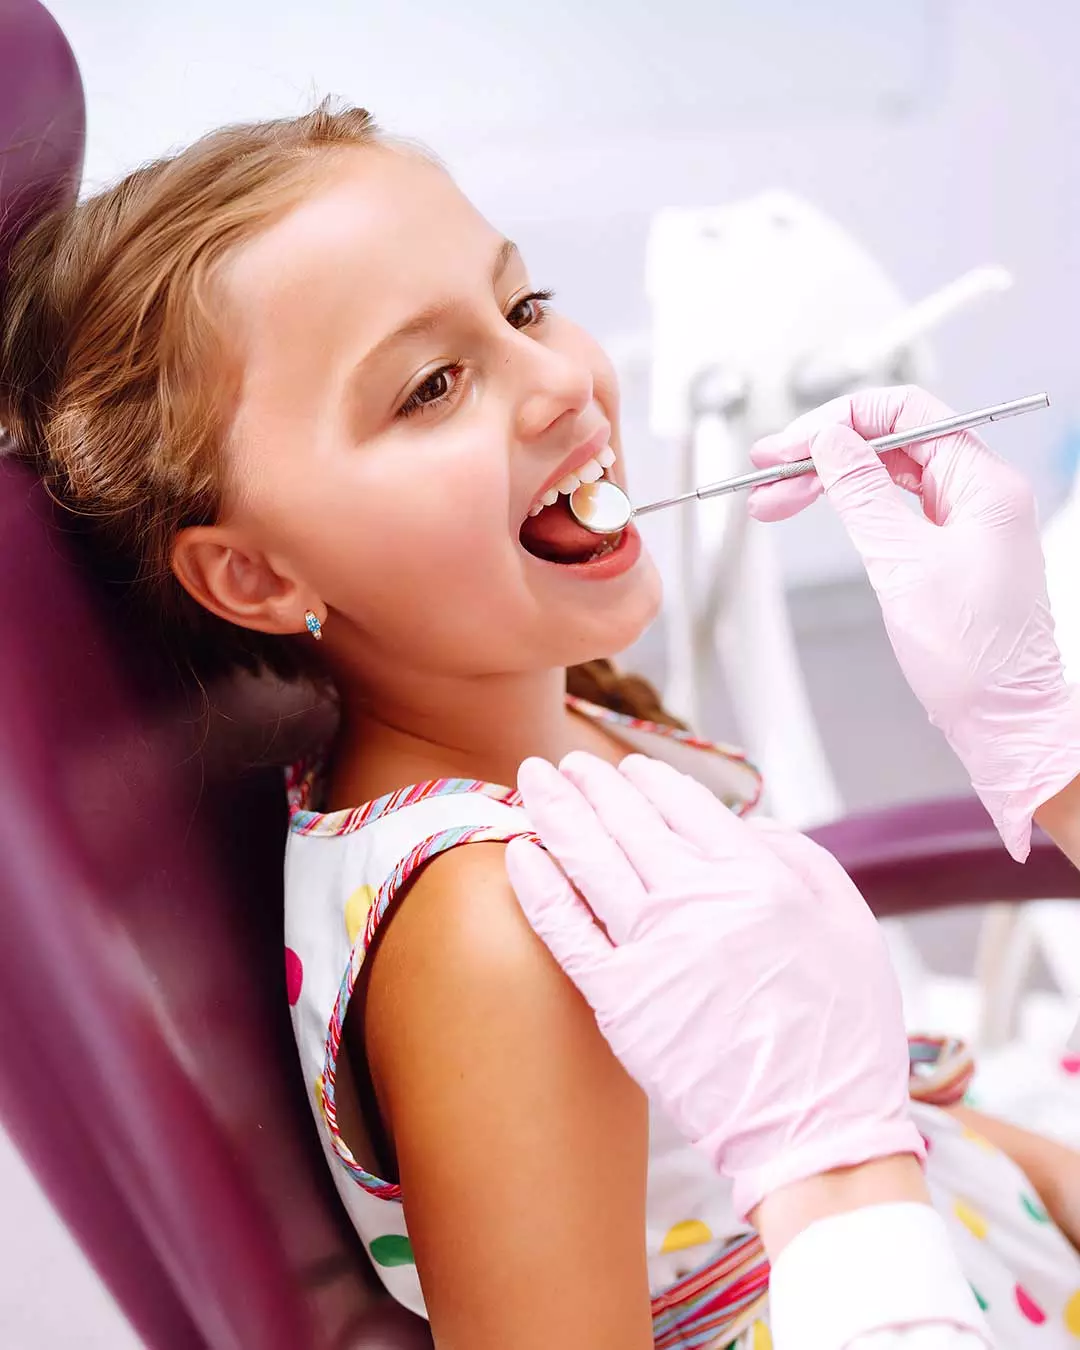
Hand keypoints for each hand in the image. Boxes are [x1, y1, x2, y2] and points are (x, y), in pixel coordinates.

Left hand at [505, 751, 923, 1219]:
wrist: (818, 1130)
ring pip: (590, 860)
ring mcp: (655, 949)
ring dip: (556, 812)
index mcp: (759, 876)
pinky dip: (538, 887)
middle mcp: (700, 900)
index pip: (684, 805)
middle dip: (589, 784)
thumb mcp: (850, 922)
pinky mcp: (621, 1000)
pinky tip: (518, 854)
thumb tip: (746, 823)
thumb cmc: (843, 1032)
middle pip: (627, 821)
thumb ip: (800, 858)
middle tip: (561, 764)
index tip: (627, 769)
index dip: (648, 781)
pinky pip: (566, 929)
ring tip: (532, 782)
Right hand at [748, 385, 1079, 860]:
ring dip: (828, 482)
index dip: (840, 420)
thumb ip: (860, 493)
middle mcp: (979, 493)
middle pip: (891, 443)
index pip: (907, 414)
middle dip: (823, 453)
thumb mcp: (900, 565)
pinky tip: (816, 512)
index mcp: (983, 484)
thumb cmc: (972, 658)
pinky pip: (895, 509)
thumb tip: (829, 440)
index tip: (790, 444)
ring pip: (887, 476)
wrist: (1003, 721)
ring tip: (772, 500)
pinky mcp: (949, 550)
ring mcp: (965, 521)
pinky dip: (851, 508)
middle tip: (766, 472)